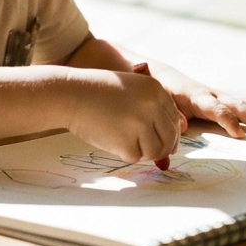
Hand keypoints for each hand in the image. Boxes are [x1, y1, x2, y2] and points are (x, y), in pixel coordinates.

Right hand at [63, 67, 182, 163]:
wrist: (71, 93)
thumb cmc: (97, 92)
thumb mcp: (131, 88)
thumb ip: (151, 108)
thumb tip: (171, 142)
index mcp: (155, 89)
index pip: (174, 118)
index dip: (171, 133)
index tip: (167, 143)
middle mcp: (153, 105)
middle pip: (169, 137)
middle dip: (162, 147)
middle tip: (148, 151)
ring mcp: (141, 124)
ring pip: (155, 151)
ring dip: (143, 151)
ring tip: (124, 142)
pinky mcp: (128, 141)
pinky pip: (135, 157)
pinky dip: (124, 153)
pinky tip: (111, 140)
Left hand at [154, 69, 245, 138]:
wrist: (167, 78)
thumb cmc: (164, 92)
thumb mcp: (163, 101)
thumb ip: (172, 113)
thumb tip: (183, 125)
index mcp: (197, 97)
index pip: (216, 110)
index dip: (229, 121)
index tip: (240, 134)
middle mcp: (213, 95)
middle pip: (236, 105)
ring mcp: (220, 96)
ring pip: (244, 104)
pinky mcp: (224, 100)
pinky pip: (244, 105)